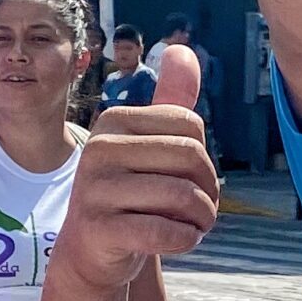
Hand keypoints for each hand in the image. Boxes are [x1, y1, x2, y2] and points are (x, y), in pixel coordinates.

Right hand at [60, 84, 218, 292]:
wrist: (92, 251)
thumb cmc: (132, 195)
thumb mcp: (149, 145)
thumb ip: (169, 100)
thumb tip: (182, 49)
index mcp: (114, 121)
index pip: (190, 125)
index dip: (206, 159)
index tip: (195, 182)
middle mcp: (99, 148)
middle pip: (191, 158)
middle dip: (209, 192)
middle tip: (200, 211)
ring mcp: (93, 188)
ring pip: (182, 197)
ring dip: (201, 220)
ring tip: (192, 227)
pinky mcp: (97, 228)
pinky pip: (164, 231)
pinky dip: (185, 240)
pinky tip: (179, 241)